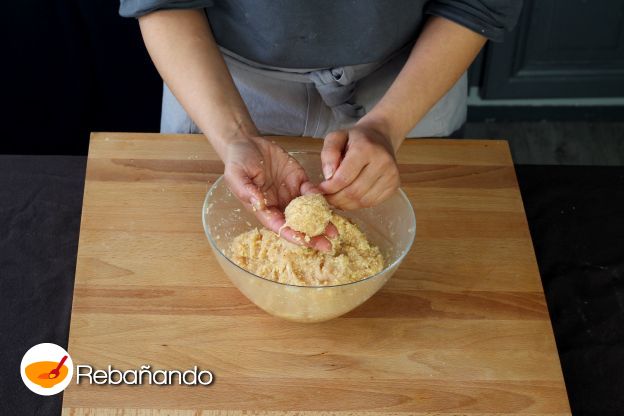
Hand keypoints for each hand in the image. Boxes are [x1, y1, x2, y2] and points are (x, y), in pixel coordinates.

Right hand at [223, 136, 336, 250]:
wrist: (248, 143)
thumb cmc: (238, 161)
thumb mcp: (236, 174)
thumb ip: (246, 190)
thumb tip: (258, 203)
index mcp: (263, 208)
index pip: (279, 226)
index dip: (292, 235)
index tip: (305, 242)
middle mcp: (279, 205)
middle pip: (297, 225)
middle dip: (312, 236)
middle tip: (328, 246)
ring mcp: (290, 194)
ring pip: (308, 212)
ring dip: (321, 222)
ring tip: (334, 231)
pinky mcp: (299, 180)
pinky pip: (312, 192)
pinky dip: (320, 199)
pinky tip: (329, 206)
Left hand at [318, 124, 399, 209]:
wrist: (380, 137)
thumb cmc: (355, 138)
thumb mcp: (336, 137)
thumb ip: (328, 153)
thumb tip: (328, 176)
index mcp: (366, 148)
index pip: (343, 178)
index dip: (328, 188)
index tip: (319, 190)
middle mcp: (382, 162)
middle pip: (353, 192)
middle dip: (335, 199)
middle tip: (325, 197)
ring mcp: (391, 176)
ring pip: (362, 201)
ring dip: (345, 204)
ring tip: (336, 198)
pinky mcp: (394, 186)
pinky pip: (371, 203)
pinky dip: (357, 204)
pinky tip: (349, 197)